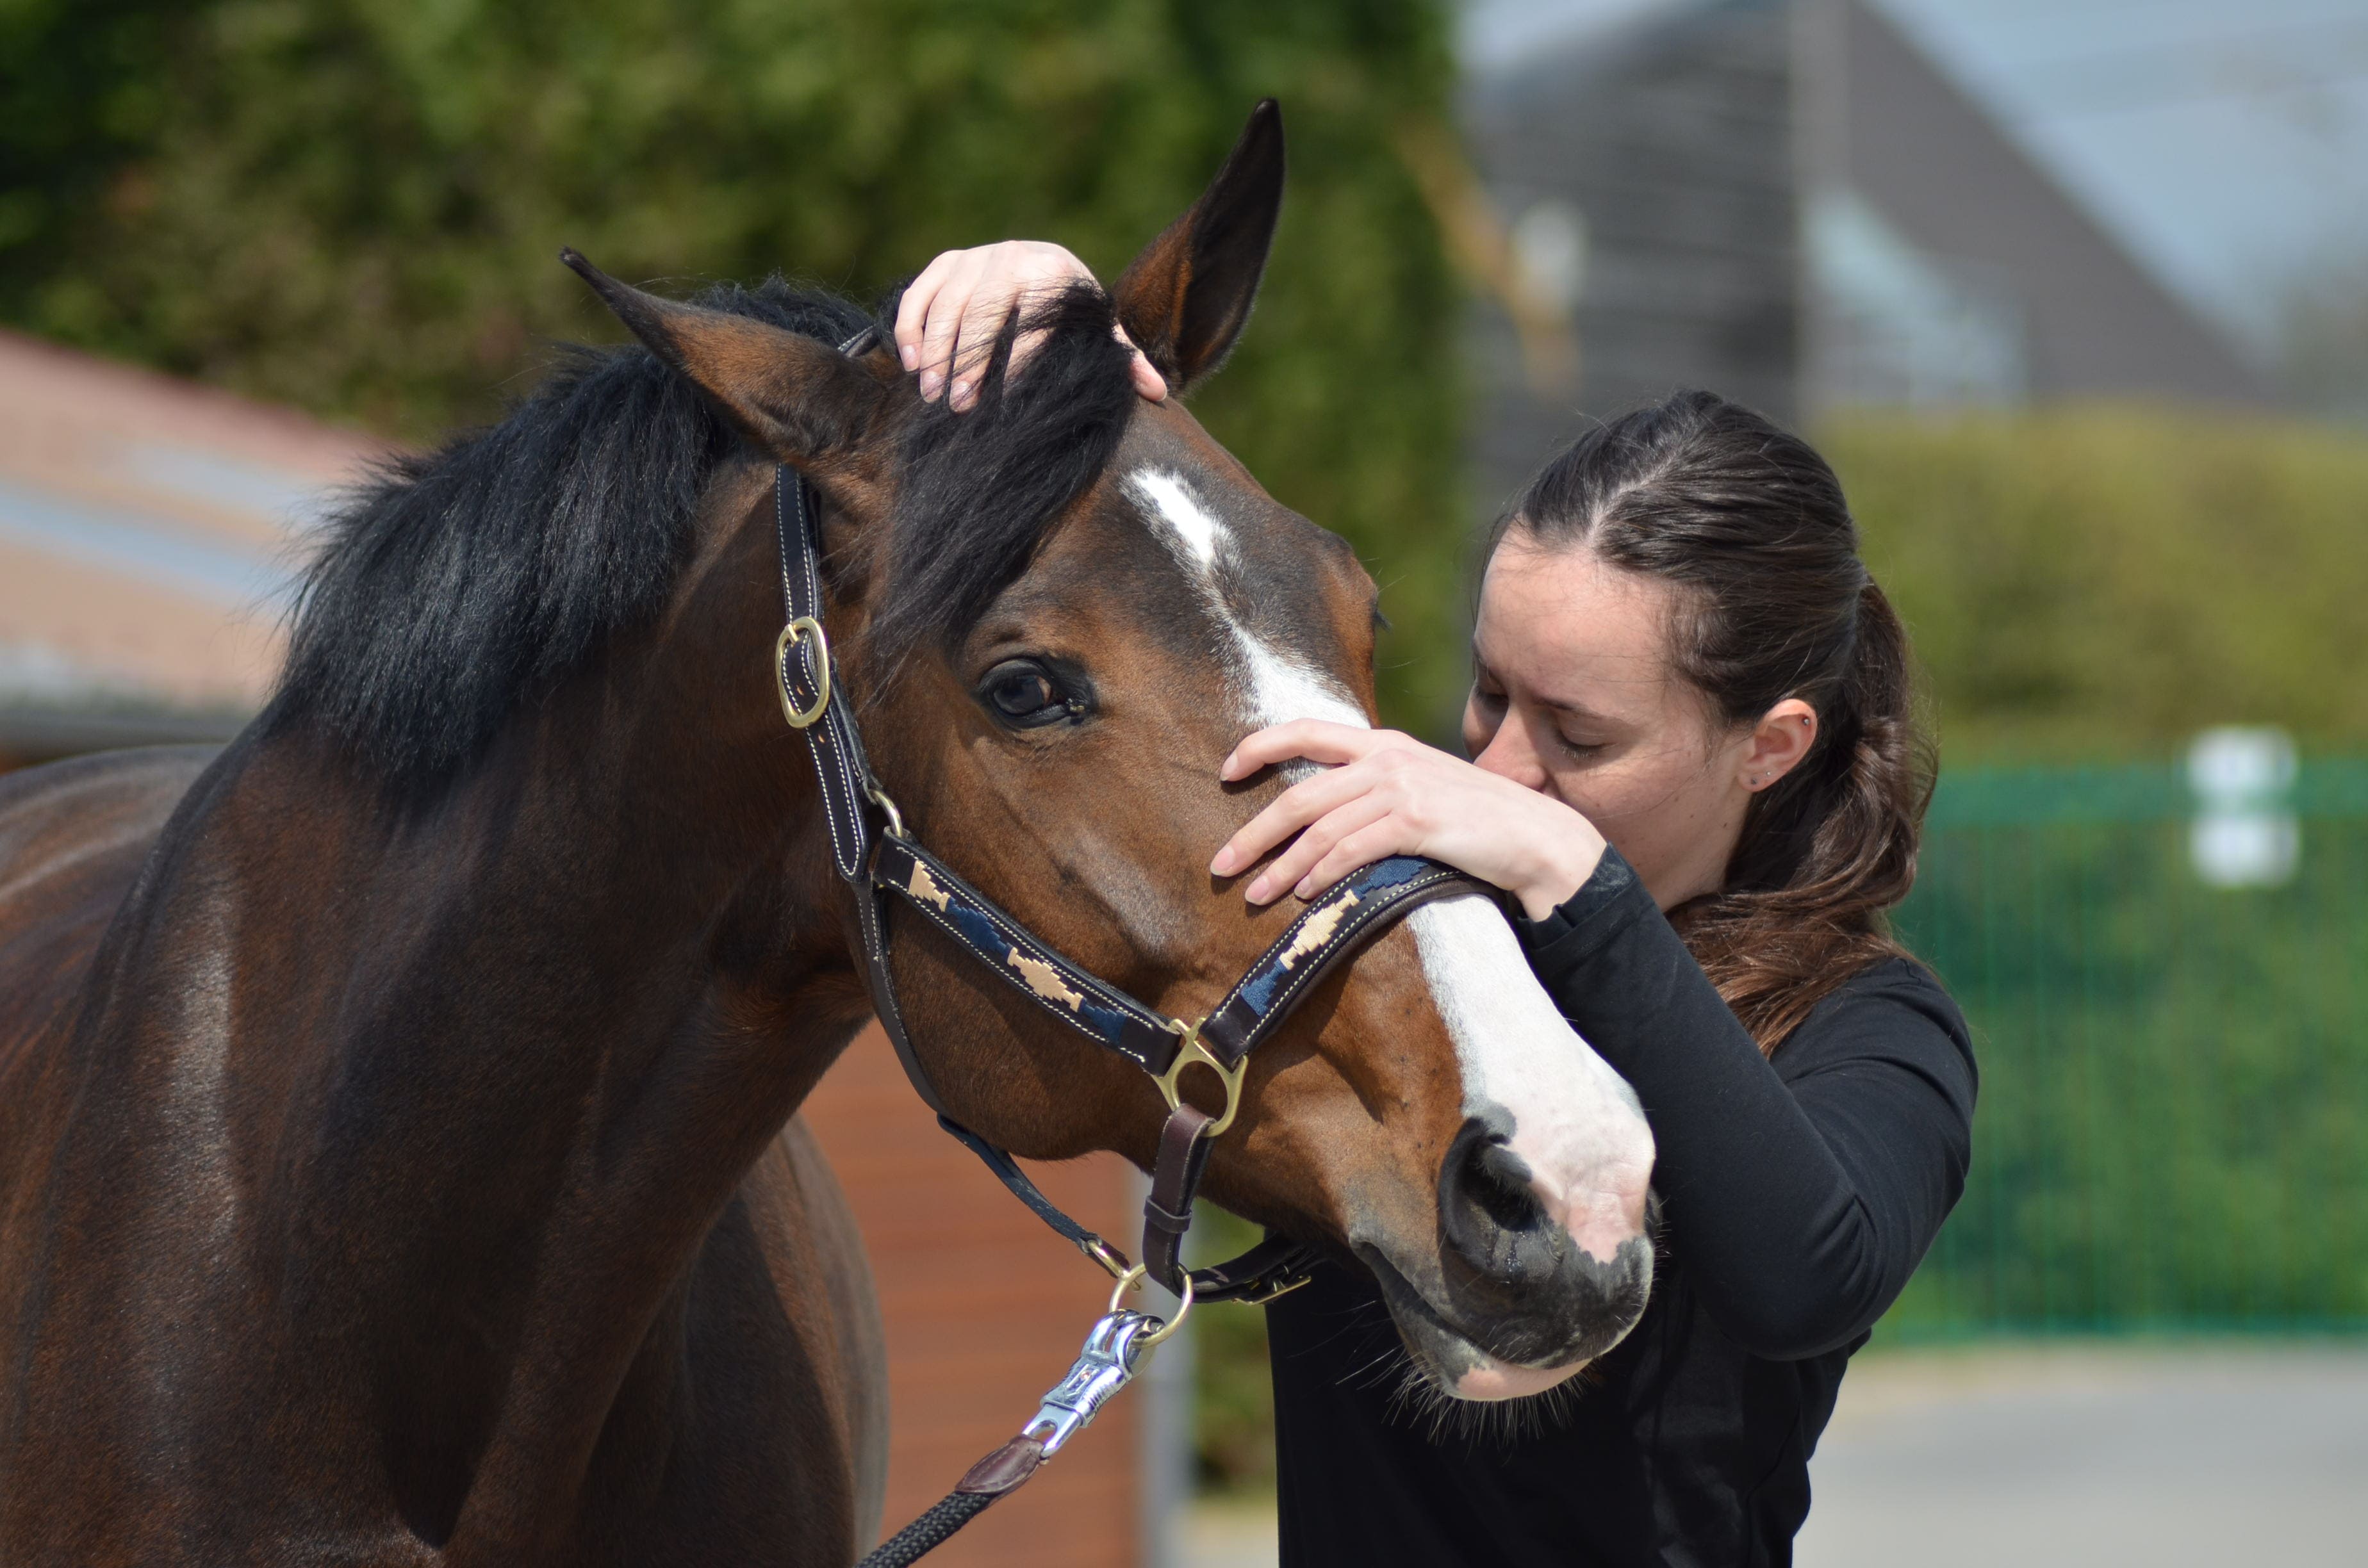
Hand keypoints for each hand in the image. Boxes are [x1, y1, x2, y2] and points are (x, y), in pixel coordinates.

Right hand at [893, 241, 1167, 410]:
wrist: (1048, 267)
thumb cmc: (1074, 314)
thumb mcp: (1099, 333)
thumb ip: (1124, 360)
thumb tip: (1159, 393)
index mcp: (1054, 273)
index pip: (1030, 324)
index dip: (1016, 366)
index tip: (1002, 407)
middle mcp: (1013, 256)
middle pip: (983, 312)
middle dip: (969, 362)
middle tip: (959, 406)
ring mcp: (977, 256)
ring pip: (947, 303)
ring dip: (935, 350)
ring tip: (931, 394)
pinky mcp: (948, 261)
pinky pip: (920, 292)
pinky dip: (910, 326)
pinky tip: (910, 364)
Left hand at [1208, 722, 1608, 922]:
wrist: (1535, 837)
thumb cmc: (1475, 820)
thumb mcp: (1420, 786)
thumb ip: (1375, 788)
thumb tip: (1323, 815)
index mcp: (1384, 742)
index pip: (1307, 729)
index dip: (1260, 746)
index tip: (1226, 771)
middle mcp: (1388, 757)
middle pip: (1300, 792)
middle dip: (1254, 832)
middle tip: (1221, 864)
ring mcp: (1402, 787)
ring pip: (1319, 827)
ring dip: (1281, 866)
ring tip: (1255, 894)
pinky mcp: (1417, 821)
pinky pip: (1352, 850)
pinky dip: (1322, 873)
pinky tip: (1304, 895)